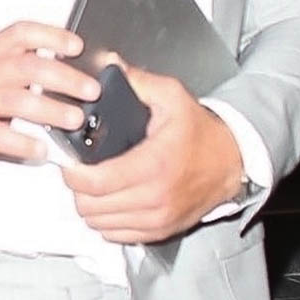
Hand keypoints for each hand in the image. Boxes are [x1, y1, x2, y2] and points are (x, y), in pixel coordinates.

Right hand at [0, 21, 98, 172]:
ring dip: (50, 110)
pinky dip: (22, 142)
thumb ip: (23, 68)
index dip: (51, 35)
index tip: (78, 46)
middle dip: (64, 77)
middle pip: (26, 66)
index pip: (21, 33)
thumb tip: (73, 73)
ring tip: (75, 120)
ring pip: (14, 99)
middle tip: (91, 91)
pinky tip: (41, 149)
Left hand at [61, 65, 244, 243]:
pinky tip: (107, 200)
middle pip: (92, 206)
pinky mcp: (160, 231)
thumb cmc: (199, 130)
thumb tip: (109, 63)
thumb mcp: (172, 96)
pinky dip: (105, 221)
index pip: (96, 182)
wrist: (231, 162)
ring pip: (101, 224)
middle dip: (77, 187)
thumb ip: (137, 81)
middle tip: (77, 169)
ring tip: (90, 183)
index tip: (68, 159)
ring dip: (89, 205)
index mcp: (153, 164)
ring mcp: (157, 219)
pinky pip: (118, 236)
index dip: (72, 173)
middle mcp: (154, 198)